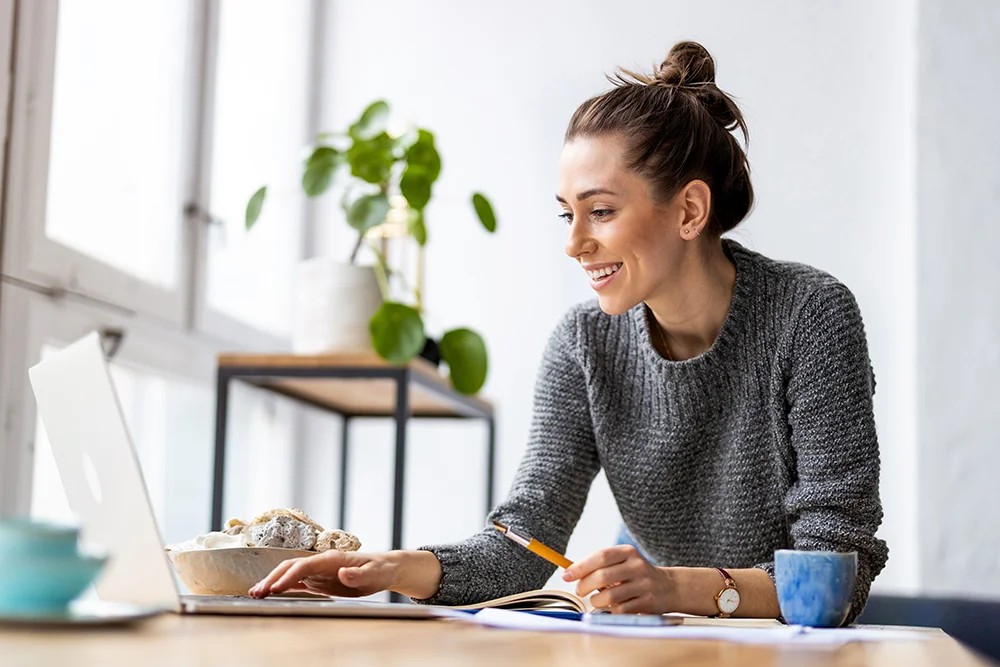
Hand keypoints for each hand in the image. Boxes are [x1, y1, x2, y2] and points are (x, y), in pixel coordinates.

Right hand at [249, 550, 397, 598]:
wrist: (384, 568)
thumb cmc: (379, 570)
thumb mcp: (373, 574)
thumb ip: (358, 575)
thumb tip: (343, 573)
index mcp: (331, 559)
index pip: (304, 565)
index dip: (289, 576)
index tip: (275, 588)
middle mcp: (321, 562)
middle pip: (291, 567)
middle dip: (272, 578)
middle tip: (257, 592)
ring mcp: (318, 570)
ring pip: (289, 573)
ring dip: (272, 582)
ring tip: (255, 593)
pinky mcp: (319, 579)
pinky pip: (297, 582)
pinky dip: (282, 586)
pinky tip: (270, 593)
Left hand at [562, 545, 675, 613]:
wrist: (669, 587)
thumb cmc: (635, 574)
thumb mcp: (622, 562)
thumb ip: (599, 565)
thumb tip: (569, 572)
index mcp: (627, 552)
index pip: (600, 556)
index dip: (580, 567)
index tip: (566, 575)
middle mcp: (637, 566)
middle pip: (602, 576)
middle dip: (584, 586)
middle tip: (579, 591)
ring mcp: (643, 585)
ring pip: (609, 596)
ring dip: (596, 601)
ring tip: (596, 600)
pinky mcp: (647, 602)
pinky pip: (620, 610)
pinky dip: (610, 610)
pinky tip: (610, 607)